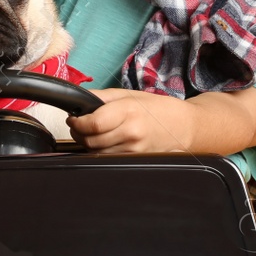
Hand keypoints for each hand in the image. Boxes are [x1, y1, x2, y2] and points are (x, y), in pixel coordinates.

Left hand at [66, 88, 197, 153]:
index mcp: (128, 112)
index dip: (77, 122)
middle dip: (79, 132)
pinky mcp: (134, 161)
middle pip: (90, 140)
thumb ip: (101, 97)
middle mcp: (131, 133)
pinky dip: (100, 151)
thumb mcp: (129, 95)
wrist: (182, 127)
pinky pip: (107, 158)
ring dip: (88, 143)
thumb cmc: (157, 109)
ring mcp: (133, 150)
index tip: (73, 118)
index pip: (92, 123)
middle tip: (79, 124)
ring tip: (93, 132)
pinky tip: (106, 141)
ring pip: (96, 152)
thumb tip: (77, 99)